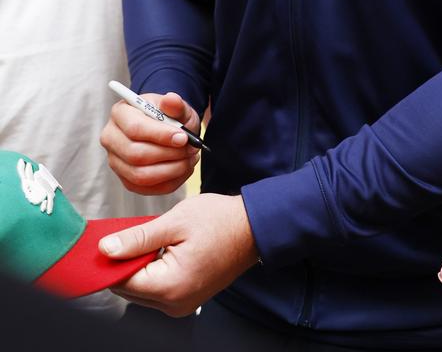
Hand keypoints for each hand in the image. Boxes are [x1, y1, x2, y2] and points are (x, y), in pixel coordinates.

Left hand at [99, 193, 258, 315]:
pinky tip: (161, 248)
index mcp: (170, 287)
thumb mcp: (174, 222)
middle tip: (133, 233)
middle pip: (129, 288)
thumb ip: (137, 238)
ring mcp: (182, 304)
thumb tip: (105, 249)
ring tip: (153, 238)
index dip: (110, 259)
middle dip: (124, 262)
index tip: (107, 238)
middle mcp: (175, 304)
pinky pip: (158, 289)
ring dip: (139, 266)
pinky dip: (152, 270)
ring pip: (142, 289)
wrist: (253, 228)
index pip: (121, 281)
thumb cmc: (219, 221)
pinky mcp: (187, 298)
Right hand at [100, 92, 200, 194]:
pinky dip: (170, 182)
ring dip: (171, 170)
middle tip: (191, 149)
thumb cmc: (169, 116)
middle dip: (169, 155)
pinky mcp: (126, 180)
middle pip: (136, 155)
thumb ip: (175, 103)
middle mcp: (111, 138)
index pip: (135, 129)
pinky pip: (147, 188)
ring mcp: (116, 161)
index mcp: (120, 113)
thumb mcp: (176, 106)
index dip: (161, 135)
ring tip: (190, 159)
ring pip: (140, 175)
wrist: (167, 129)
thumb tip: (171, 99)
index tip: (184, 138)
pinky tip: (184, 169)